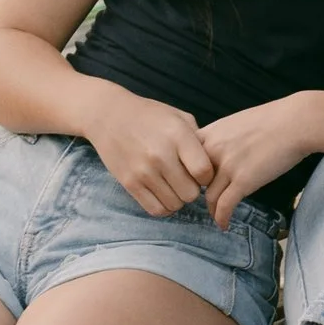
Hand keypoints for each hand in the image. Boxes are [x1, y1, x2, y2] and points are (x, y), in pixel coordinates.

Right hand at [88, 94, 213, 216]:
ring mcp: (144, 171)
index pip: (204, 172)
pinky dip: (164, 206)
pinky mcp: (130, 183)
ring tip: (173, 185)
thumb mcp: (178, 117)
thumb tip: (214, 164)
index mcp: (177, 136)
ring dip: (178, 199)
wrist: (109, 115)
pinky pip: (156, 209)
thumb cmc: (149, 115)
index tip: (200, 172)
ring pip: (175, 204)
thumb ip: (198, 139)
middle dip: (192, 189)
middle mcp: (161, 155)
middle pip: (191, 193)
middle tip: (185, 179)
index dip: (207, 176)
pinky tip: (162, 193)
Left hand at [196, 97, 312, 229]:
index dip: (186, 173)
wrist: (295, 122)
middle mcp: (213, 149)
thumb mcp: (237, 122)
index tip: (193, 183)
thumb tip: (218, 153)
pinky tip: (224, 224)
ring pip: (208, 196)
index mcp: (210, 133)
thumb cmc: (273, 119)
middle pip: (193, 179)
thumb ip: (221, 138)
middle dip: (195, 193)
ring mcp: (227, 166)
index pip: (184, 158)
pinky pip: (224, 206)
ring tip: (216, 215)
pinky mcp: (243, 181)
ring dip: (211, 209)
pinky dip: (221, 218)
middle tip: (202, 202)